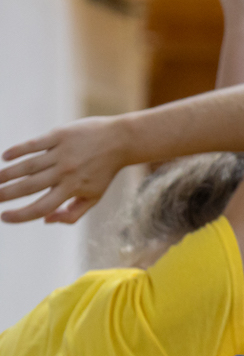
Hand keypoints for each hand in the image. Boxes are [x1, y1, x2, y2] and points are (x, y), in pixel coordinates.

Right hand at [0, 115, 125, 224]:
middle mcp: (65, 172)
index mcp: (73, 189)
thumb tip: (46, 220)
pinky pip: (34, 144)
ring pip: (27, 166)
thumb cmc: (104, 172)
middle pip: (29, 186)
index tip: (4, 217)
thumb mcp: (94, 196)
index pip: (42, 207)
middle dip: (6, 194)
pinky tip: (5, 157)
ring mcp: (61, 153)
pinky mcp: (59, 135)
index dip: (21, 215)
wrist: (120, 141)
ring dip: (7, 174)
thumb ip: (72, 212)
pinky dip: (18, 151)